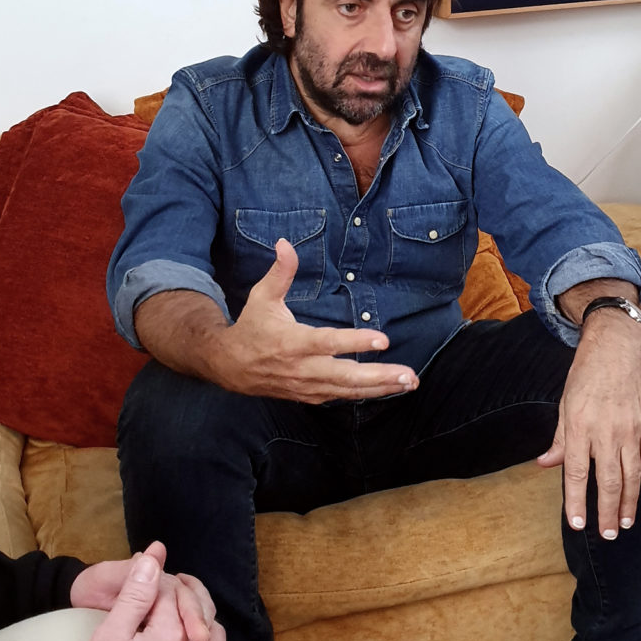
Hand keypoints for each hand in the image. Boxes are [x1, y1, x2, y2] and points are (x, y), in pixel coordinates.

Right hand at [68, 547, 225, 640]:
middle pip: (199, 612)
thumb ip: (136, 594)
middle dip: (189, 594)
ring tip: (193, 617)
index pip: (172, 592)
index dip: (156, 580)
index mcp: (171, 632)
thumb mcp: (110, 634)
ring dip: (204, 624)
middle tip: (179, 580)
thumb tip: (154, 557)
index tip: (142, 579)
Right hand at [218, 238, 417, 401]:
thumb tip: (286, 243)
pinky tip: (390, 388)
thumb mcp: (262, 296)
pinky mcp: (311, 395)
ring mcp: (308, 385)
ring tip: (410, 382)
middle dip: (379, 376)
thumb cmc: (252, 327)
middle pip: (345, 375)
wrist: (230, 366)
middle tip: (408, 374)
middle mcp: (302, 368)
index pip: (327, 343)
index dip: (355, 342)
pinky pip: (342, 397)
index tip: (383, 340)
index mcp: (291, 342)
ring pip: (348, 391)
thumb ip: (280, 272)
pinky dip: (367, 394)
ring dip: (381, 388)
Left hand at [537, 311, 640, 539]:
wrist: (615, 349)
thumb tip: (545, 464)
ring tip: (624, 524)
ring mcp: (630, 430)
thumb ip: (558, 439)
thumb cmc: (585, 375)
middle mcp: (605, 432)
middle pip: (607, 481)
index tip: (578, 524)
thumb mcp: (564, 405)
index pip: (575, 473)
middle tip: (607, 534)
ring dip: (628, 503)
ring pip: (631, 475)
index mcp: (579, 427)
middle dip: (607, 512)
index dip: (576, 501)